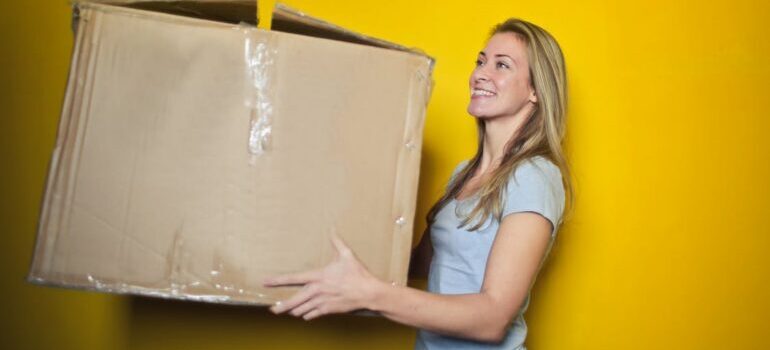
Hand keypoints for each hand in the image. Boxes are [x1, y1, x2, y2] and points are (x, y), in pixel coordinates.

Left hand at [263, 234, 383, 319]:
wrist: (368, 293)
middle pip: (293, 301)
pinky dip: (307, 315)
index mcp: (318, 276)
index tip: (266, 282)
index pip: (293, 278)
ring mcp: (322, 302)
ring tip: (287, 311)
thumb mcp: (347, 255)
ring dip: (294, 311)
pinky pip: (312, 315)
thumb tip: (332, 227)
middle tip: (272, 309)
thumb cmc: (357, 274)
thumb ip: (336, 242)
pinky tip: (305, 314)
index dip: (277, 280)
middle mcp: (317, 290)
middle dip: (281, 306)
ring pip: (301, 310)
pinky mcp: (328, 310)